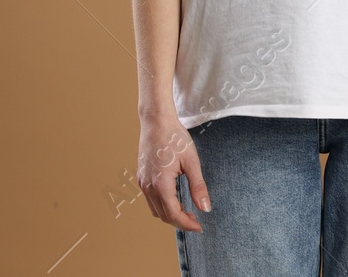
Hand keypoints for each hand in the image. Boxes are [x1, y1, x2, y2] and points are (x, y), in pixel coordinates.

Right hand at [137, 115, 206, 231]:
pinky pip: (150, 200)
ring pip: (155, 210)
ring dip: (170, 215)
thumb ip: (198, 186)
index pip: (173, 214)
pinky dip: (162, 205)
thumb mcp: (191, 161)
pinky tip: (175, 199)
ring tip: (187, 211)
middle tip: (196, 220)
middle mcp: (148, 186)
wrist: (156, 121)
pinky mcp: (141, 178)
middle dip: (180, 221)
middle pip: (163, 216)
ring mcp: (142, 182)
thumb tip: (206, 207)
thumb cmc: (175, 138)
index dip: (187, 224)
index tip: (199, 226)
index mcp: (161, 184)